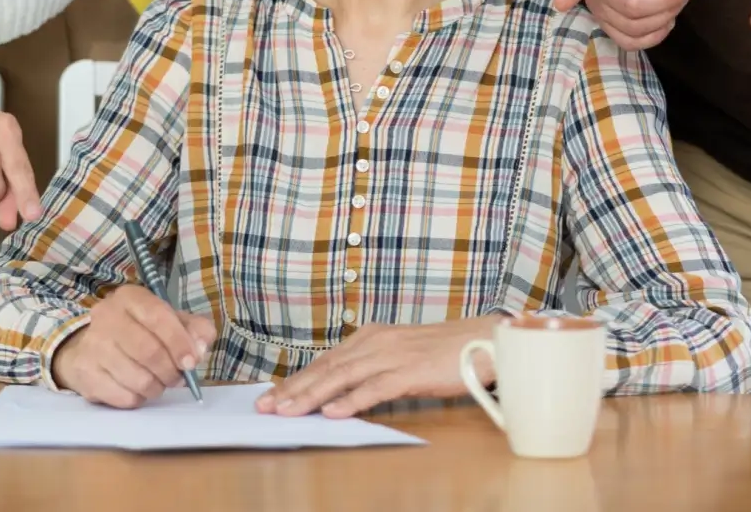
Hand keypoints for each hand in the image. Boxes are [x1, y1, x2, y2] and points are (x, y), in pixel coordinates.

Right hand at [50, 285, 217, 408]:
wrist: (88, 346)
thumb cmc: (138, 331)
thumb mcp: (169, 320)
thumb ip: (194, 329)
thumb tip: (200, 348)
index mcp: (130, 297)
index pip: (158, 317)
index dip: (179, 342)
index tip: (192, 362)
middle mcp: (106, 316)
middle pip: (148, 351)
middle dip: (171, 370)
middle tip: (178, 378)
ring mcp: (92, 346)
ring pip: (137, 379)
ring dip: (156, 387)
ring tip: (158, 382)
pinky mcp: (85, 374)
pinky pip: (123, 397)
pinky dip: (138, 398)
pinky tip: (137, 389)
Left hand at [257, 318, 497, 418]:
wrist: (484, 341)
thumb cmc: (445, 352)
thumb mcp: (401, 356)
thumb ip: (373, 369)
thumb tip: (343, 392)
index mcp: (371, 336)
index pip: (326, 360)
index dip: (297, 379)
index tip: (272, 396)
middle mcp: (376, 341)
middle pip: (327, 367)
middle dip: (294, 388)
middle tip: (266, 407)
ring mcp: (393, 355)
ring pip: (343, 377)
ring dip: (312, 395)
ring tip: (288, 411)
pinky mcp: (411, 371)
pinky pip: (375, 388)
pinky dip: (352, 401)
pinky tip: (333, 413)